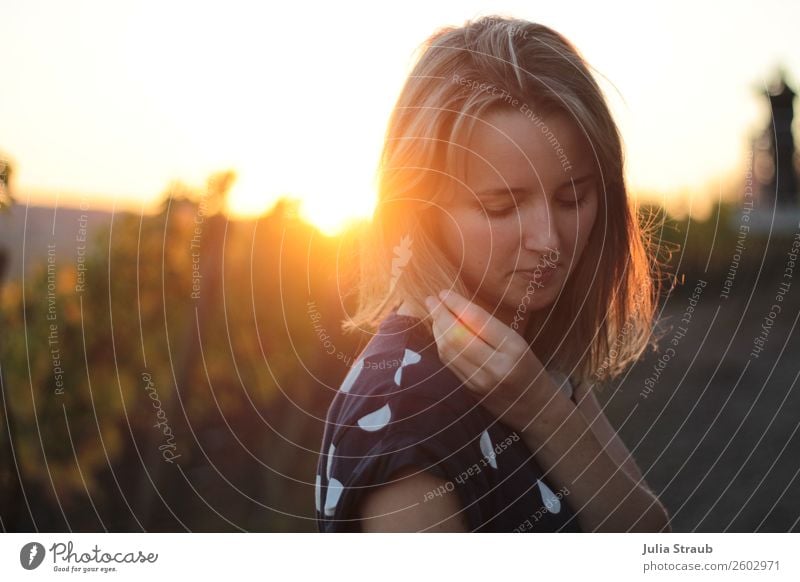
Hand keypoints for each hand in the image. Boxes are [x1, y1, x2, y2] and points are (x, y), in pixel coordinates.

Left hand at [423, 290, 561, 433]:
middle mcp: (496, 365)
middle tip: (430, 299)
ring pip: (449, 350)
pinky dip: (441, 345)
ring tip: (434, 314)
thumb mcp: (518, 343)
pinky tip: (440, 334)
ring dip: (437, 329)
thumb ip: (490, 328)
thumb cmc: (529, 369)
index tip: (443, 292)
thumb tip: (458, 307)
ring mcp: (481, 381)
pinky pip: (449, 364)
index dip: (456, 304)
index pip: (477, 320)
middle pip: (457, 335)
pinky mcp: (470, 391)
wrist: (537, 408)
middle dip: (440, 315)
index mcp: (513, 347)